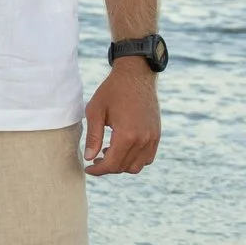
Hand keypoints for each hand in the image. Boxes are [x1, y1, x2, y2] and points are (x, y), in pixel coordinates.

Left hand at [84, 56, 160, 175]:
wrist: (136, 74)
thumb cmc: (113, 90)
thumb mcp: (95, 110)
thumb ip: (93, 136)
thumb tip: (90, 157)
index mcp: (127, 135)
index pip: (112, 164)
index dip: (98, 170)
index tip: (88, 168)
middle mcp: (143, 139)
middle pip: (124, 167)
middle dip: (108, 167)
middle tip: (96, 158)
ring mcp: (153, 137)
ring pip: (137, 166)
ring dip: (122, 165)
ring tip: (109, 152)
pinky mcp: (157, 134)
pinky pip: (148, 157)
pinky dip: (135, 159)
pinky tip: (123, 148)